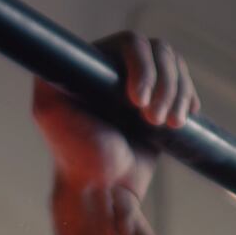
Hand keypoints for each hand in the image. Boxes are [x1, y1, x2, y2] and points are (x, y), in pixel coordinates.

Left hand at [33, 30, 192, 211]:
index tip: (137, 101)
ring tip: (170, 125)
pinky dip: (188, 98)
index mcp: (92, 65)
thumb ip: (47, 79)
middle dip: (164, 86)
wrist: (107, 190)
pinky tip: (182, 118)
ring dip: (178, 94)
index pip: (129, 44)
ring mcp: (140, 83)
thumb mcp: (50, 113)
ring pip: (174, 65)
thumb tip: (58, 51)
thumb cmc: (78, 157)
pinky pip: (183, 83)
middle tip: (153, 120)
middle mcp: (116, 68)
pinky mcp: (159, 100)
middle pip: (158, 51)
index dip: (142, 67)